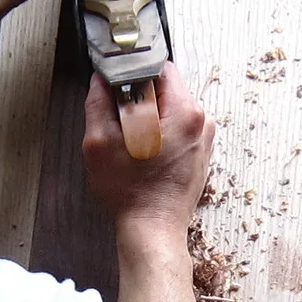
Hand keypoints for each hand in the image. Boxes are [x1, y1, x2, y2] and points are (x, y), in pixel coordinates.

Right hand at [83, 62, 213, 241]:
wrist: (152, 231)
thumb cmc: (130, 193)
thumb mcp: (100, 144)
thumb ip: (98, 104)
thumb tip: (100, 81)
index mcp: (183, 112)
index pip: (160, 69)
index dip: (134, 74)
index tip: (117, 88)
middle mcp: (201, 121)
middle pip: (167, 89)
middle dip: (140, 99)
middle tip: (121, 123)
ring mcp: (203, 139)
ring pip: (170, 110)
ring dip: (149, 119)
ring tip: (132, 144)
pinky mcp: (200, 154)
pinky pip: (177, 130)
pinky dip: (160, 135)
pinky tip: (144, 156)